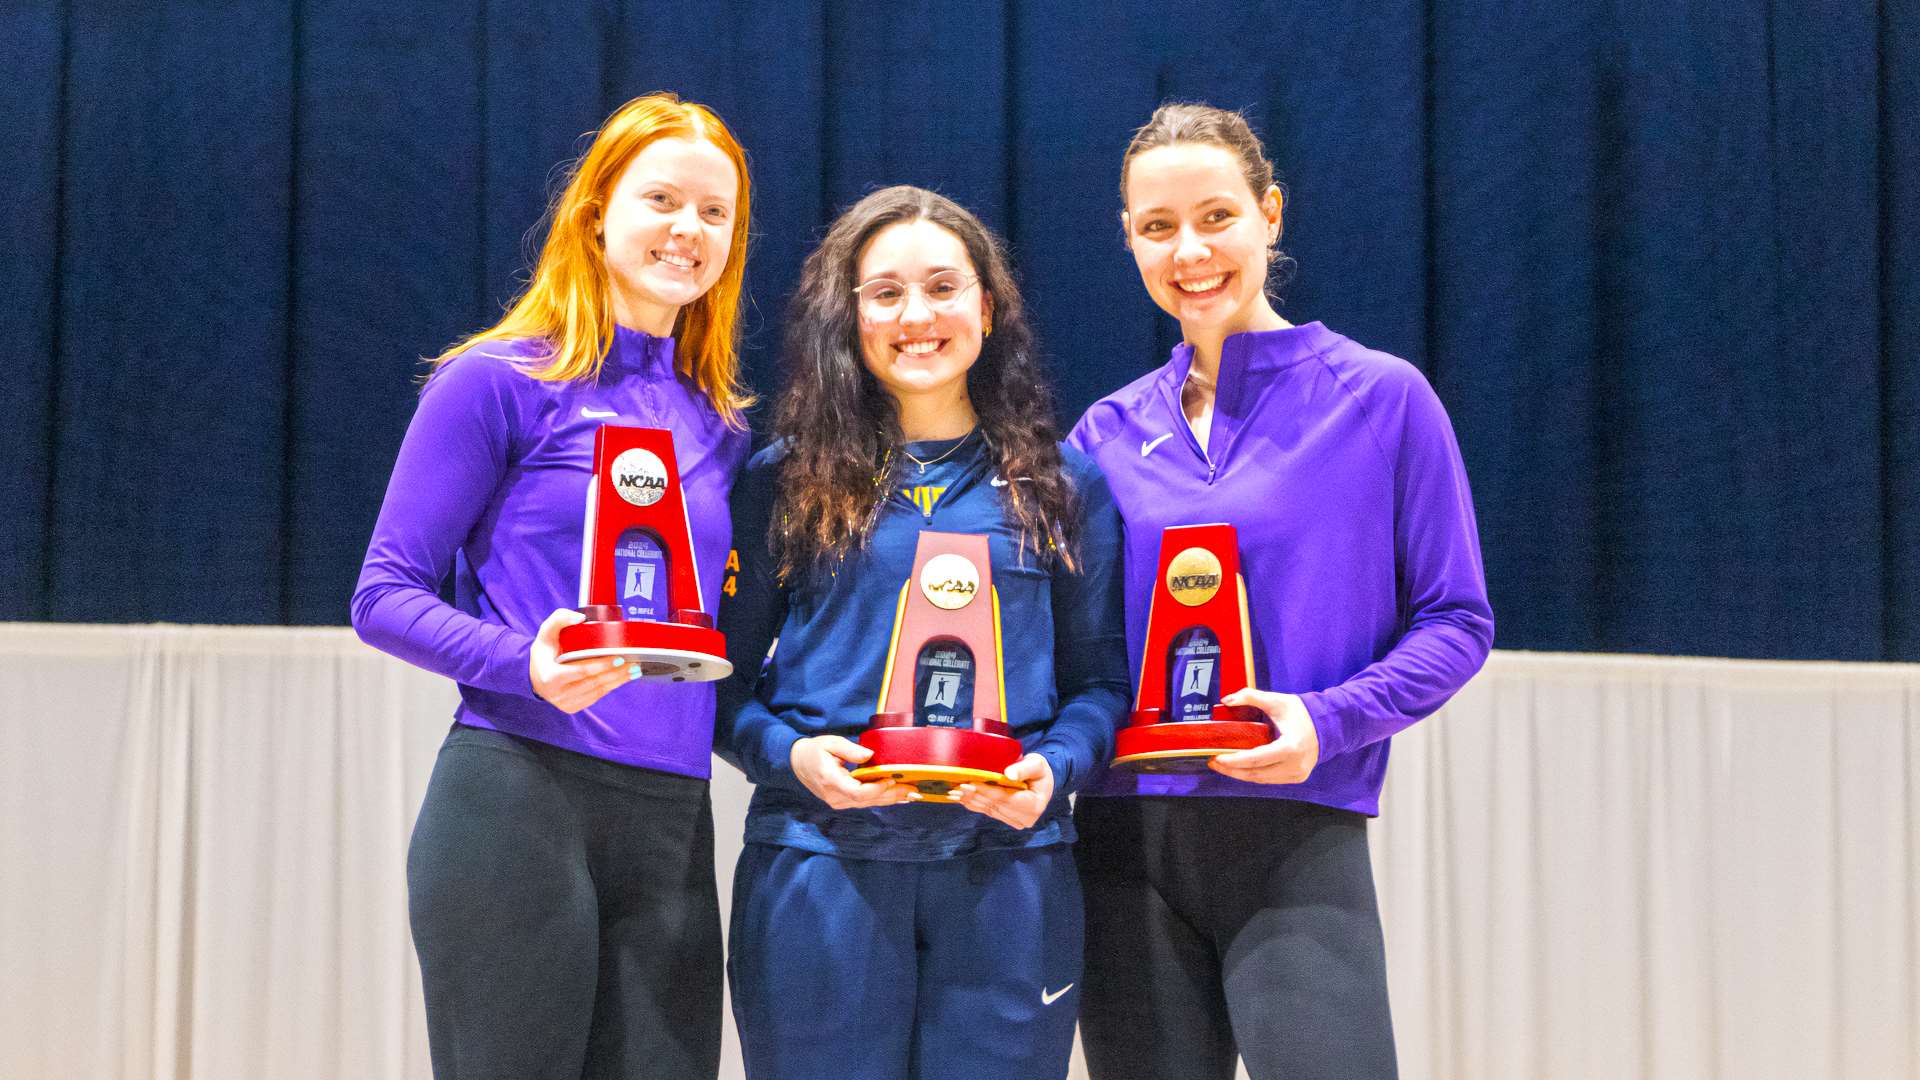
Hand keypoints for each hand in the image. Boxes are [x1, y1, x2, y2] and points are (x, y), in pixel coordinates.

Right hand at [529, 608, 636, 712]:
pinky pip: (596, 697)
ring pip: (597, 691)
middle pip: (593, 682)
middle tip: (633, 662)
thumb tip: (581, 618)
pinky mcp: (572, 707)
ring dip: (618, 681)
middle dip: (616, 673)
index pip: (581, 671)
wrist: (534, 674)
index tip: (618, 658)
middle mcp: (557, 694)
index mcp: (550, 676)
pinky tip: (623, 678)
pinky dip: (611, 687)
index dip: (601, 665)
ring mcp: (565, 703)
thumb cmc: (544, 651)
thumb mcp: (546, 632)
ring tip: (633, 670)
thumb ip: (560, 619)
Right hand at [790, 735, 914, 809]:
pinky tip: (897, 797)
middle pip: (867, 800)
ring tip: (911, 795)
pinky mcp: (842, 802)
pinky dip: (882, 799)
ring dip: (891, 799)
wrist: (797, 763)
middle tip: (914, 791)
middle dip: (892, 796)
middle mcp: (835, 796)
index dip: (876, 788)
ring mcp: (838, 802)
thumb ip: (850, 749)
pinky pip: (865, 802)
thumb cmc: (814, 751)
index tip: (892, 779)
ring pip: (868, 803)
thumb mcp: (830, 743)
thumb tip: (870, 755)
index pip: (857, 792)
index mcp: (831, 781)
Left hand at [953, 753, 1053, 829]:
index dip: (987, 791)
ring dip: (970, 801)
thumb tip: (1009, 774)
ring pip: (988, 810)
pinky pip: (987, 812)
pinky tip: (961, 799)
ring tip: (953, 793)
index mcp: (1033, 805)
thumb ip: (1024, 769)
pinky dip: (973, 805)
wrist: (1042, 781)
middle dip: (974, 796)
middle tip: (955, 787)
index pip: (1005, 798)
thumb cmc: (1039, 771)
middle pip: (995, 805)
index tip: (970, 782)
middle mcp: (1025, 818)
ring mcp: (1015, 821)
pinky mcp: (1007, 820)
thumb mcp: (1036, 765)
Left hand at [1208, 688, 1318, 784]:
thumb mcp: (1276, 700)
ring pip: (1261, 779)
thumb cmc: (1301, 713)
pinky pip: (1270, 779)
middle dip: (1232, 770)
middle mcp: (1295, 765)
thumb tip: (1226, 699)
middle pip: (1256, 773)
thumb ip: (1251, 697)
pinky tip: (1240, 768)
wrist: (1327, 724)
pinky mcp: (1297, 777)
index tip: (1217, 757)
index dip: (1234, 761)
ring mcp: (1297, 774)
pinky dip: (1254, 774)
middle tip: (1213, 762)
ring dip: (1241, 774)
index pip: (1256, 759)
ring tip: (1222, 765)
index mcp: (1291, 747)